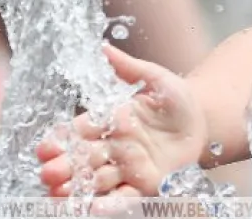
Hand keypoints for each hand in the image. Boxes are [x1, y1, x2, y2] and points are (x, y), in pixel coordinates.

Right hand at [37, 45, 206, 202]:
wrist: (205, 120)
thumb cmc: (177, 98)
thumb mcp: (156, 79)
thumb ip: (129, 68)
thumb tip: (105, 48)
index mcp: (108, 122)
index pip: (77, 132)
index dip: (60, 140)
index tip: (46, 147)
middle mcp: (112, 147)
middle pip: (81, 160)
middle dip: (63, 167)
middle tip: (49, 172)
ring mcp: (126, 167)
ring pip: (95, 181)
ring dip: (76, 189)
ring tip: (60, 194)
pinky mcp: (144, 184)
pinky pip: (123, 198)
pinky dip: (108, 205)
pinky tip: (93, 209)